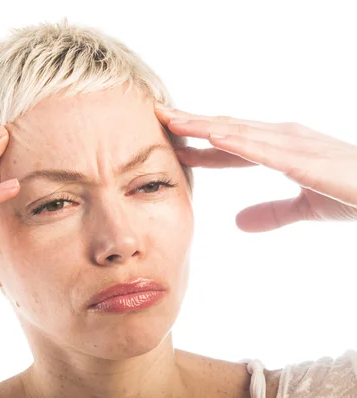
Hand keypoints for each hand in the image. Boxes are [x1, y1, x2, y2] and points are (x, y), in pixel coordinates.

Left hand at [154, 105, 356, 231]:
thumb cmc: (354, 191)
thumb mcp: (305, 206)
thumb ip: (272, 212)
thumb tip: (238, 222)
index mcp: (280, 147)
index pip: (229, 142)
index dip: (197, 141)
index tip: (166, 140)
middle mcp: (283, 138)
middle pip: (228, 128)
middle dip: (191, 121)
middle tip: (155, 114)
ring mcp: (295, 145)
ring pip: (240, 132)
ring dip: (204, 125)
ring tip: (172, 119)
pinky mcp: (308, 160)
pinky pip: (267, 150)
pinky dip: (238, 142)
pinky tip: (213, 136)